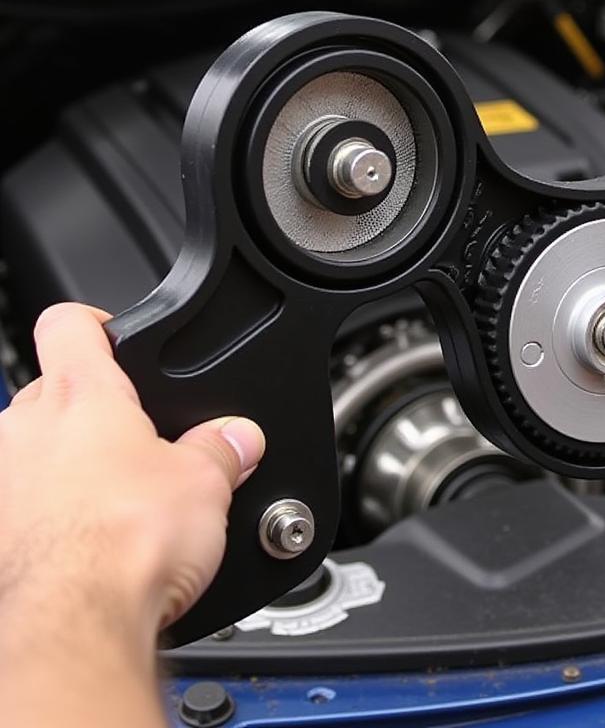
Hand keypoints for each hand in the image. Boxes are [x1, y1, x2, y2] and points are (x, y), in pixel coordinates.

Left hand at [0, 302, 264, 725]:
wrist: (74, 624)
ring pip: (30, 453)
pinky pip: (17, 507)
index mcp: (82, 395)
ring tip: (114, 504)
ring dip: (65, 468)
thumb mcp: (207, 482)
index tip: (119, 336)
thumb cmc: (126, 544)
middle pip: (55, 393)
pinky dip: (45, 517)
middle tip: (140, 446)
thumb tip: (240, 437)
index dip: (98, 323)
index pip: (70, 322)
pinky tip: (84, 545)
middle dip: (96, 415)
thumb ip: (223, 448)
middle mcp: (23, 429)